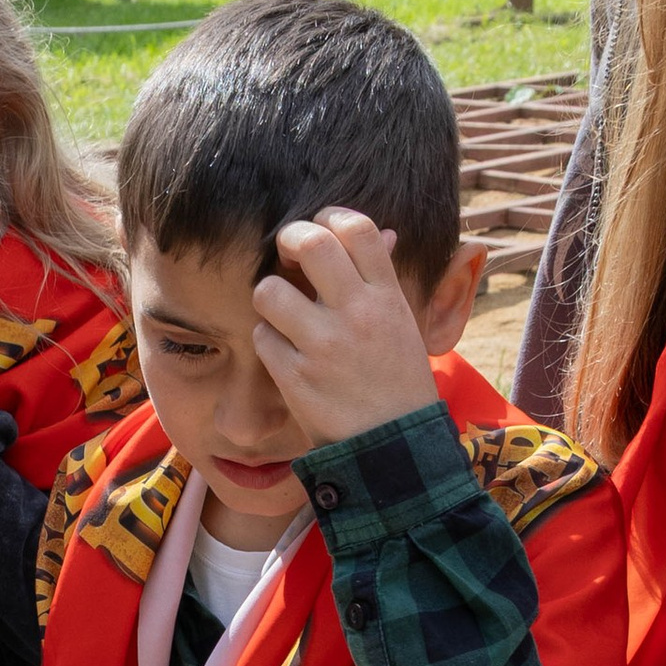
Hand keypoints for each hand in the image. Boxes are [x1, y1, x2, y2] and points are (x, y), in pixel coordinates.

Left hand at [250, 208, 437, 444]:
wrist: (393, 449)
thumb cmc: (398, 385)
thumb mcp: (405, 327)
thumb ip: (384, 280)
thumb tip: (382, 233)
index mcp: (387, 298)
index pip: (358, 229)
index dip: (330, 216)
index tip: (320, 226)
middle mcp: (356, 314)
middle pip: (311, 243)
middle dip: (289, 239)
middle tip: (286, 253)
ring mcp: (323, 345)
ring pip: (270, 290)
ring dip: (269, 298)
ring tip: (281, 313)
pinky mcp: (296, 377)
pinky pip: (261, 338)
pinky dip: (266, 343)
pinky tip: (282, 354)